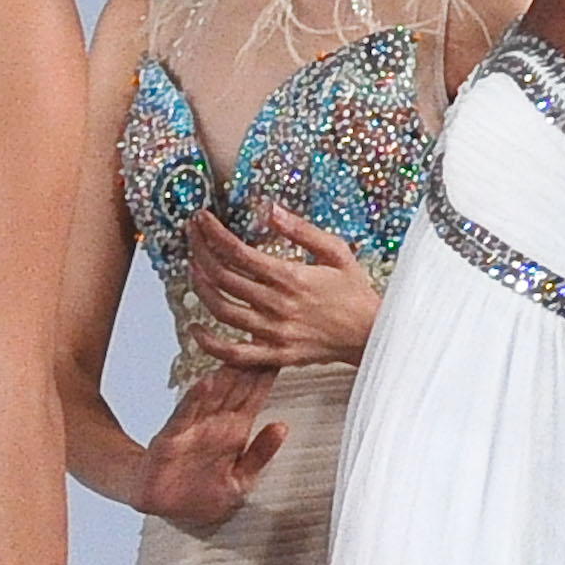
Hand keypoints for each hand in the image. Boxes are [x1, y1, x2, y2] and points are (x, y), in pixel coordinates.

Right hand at [125, 362, 286, 533]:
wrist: (162, 508)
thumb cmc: (201, 494)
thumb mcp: (240, 479)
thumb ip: (261, 453)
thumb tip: (282, 426)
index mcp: (236, 432)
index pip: (255, 396)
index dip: (267, 375)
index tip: (280, 350)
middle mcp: (216, 424)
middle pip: (235, 388)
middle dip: (248, 364)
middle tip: (261, 335)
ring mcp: (194, 428)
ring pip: (213, 395)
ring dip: (225, 374)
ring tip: (238, 350)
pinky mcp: (172, 437)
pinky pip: (185, 415)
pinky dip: (195, 399)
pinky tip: (205, 382)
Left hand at [188, 206, 382, 368]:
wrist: (372, 333)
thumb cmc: (355, 290)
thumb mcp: (336, 251)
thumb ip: (302, 230)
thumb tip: (270, 209)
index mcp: (291, 277)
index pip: (238, 252)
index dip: (213, 234)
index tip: (201, 219)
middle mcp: (277, 305)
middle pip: (223, 277)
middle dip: (200, 252)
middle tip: (192, 236)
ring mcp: (273, 332)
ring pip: (221, 310)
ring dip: (200, 287)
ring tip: (193, 268)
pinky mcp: (274, 355)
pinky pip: (232, 353)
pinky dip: (208, 343)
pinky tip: (195, 327)